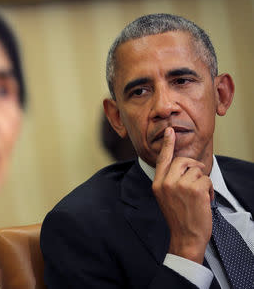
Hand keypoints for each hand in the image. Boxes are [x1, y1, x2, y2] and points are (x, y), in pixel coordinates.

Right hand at [152, 127, 213, 263]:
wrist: (186, 236)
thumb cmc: (179, 218)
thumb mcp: (165, 197)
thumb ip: (169, 180)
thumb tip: (183, 164)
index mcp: (157, 184)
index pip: (162, 159)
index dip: (168, 144)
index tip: (170, 131)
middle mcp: (166, 182)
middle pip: (182, 160)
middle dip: (194, 166)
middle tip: (198, 178)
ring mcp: (179, 185)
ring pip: (196, 169)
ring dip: (202, 181)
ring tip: (199, 195)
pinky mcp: (194, 189)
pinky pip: (206, 178)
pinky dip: (209, 188)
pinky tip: (204, 200)